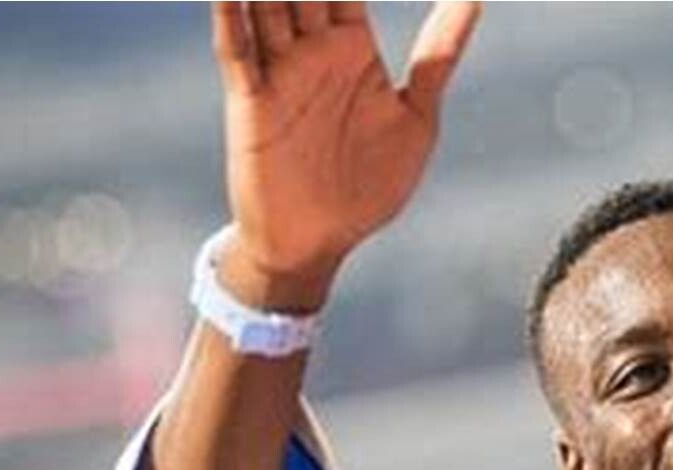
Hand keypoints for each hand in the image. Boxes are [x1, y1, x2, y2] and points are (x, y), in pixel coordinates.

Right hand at [210, 1, 480, 304]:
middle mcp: (310, 50)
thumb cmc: (369, 186)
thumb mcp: (417, 116)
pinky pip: (238, 51)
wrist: (320, 243)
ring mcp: (278, 73)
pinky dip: (232, 16)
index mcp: (351, 48)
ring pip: (266, 3)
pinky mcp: (251, 103)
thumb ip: (440, 53)